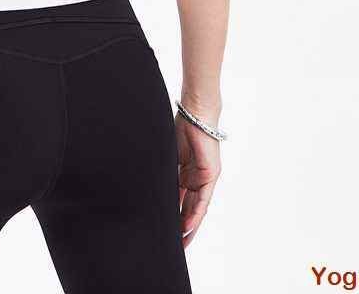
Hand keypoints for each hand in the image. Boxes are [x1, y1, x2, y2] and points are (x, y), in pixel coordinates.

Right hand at [175, 113, 220, 246]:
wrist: (193, 112)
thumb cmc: (179, 128)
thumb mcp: (167, 158)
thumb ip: (163, 175)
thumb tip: (147, 189)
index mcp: (184, 173)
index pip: (178, 200)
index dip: (173, 216)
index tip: (166, 231)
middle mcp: (196, 178)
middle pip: (188, 208)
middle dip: (181, 227)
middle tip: (175, 245)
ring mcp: (204, 177)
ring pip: (196, 207)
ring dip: (189, 225)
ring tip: (182, 242)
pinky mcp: (211, 174)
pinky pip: (202, 199)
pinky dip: (195, 213)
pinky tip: (188, 226)